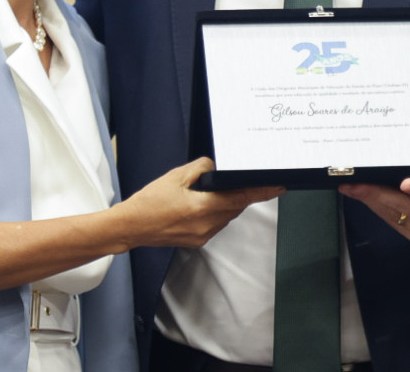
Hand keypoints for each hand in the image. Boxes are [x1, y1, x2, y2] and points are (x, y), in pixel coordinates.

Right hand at [118, 158, 281, 249]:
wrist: (131, 227)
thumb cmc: (149, 202)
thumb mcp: (176, 176)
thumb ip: (201, 168)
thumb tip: (216, 168)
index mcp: (203, 208)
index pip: (241, 198)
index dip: (262, 192)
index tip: (278, 187)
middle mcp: (206, 225)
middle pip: (235, 207)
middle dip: (241, 194)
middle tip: (245, 180)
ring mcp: (202, 236)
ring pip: (226, 216)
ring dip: (227, 203)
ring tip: (217, 190)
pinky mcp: (196, 240)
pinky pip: (215, 224)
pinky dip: (216, 212)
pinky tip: (205, 202)